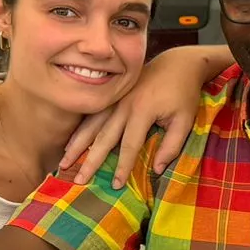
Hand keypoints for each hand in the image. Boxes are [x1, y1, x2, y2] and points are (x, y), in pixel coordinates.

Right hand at [60, 47, 204, 183]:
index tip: (115, 185)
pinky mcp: (112, 96)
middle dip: (90, 160)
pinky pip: (92, 115)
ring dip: (76, 145)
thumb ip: (172, 145)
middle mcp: (124, 105)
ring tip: (63, 163)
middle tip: (79, 181)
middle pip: (104, 137)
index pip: (129, 145)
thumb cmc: (183, 94)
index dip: (122, 166)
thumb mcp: (185, 120)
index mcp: (142, 111)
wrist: (177, 64)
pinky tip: (69, 144)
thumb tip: (156, 169)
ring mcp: (115, 99)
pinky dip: (79, 130)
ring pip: (91, 125)